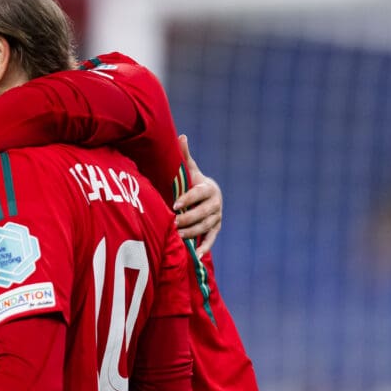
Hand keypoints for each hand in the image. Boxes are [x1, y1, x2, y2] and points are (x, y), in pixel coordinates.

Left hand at [173, 134, 222, 257]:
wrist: (204, 195)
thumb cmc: (192, 182)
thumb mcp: (189, 170)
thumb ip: (184, 156)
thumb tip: (181, 136)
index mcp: (209, 188)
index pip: (198, 195)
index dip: (187, 200)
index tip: (175, 205)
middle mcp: (216, 203)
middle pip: (203, 213)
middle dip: (188, 218)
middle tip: (173, 223)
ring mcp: (216, 217)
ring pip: (205, 227)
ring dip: (192, 232)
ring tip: (177, 236)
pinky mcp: (215, 229)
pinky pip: (211, 239)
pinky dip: (204, 247)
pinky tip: (195, 254)